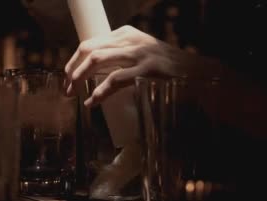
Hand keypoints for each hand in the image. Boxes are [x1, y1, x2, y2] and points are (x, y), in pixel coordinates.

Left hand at [65, 25, 197, 106]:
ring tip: (73, 94)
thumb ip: (121, 58)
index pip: (90, 42)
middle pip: (88, 50)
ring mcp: (139, 52)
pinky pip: (115, 79)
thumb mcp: (141, 56)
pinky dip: (99, 92)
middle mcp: (131, 38)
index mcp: (126, 33)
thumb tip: (92, 72)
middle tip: (66, 89)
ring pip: (97, 60)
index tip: (67, 78)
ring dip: (79, 78)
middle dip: (72, 70)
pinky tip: (92, 102)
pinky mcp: (148, 69)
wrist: (200, 74)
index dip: (73, 61)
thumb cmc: (168, 70)